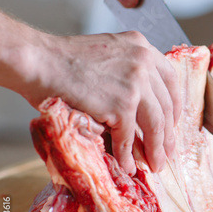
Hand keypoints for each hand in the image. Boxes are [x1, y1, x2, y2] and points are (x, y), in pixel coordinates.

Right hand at [27, 31, 180, 174]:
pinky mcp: (121, 104)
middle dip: (168, 133)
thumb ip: (129, 71)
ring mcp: (135, 83)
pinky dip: (127, 154)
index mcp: (142, 47)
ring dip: (155, 149)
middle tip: (168, 150)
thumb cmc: (64, 60)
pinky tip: (127, 164)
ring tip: (155, 164)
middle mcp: (144, 62)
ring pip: (155, 124)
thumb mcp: (109, 55)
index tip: (174, 122)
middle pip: (165, 105)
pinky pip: (128, 136)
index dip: (174, 105)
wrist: (38, 60)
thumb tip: (141, 105)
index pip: (170, 79)